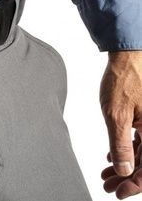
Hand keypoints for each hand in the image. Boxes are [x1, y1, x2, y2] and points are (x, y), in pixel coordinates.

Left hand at [100, 50, 141, 198]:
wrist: (128, 56)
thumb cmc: (123, 81)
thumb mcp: (117, 116)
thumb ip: (121, 144)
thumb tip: (124, 170)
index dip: (135, 185)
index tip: (118, 192)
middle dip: (127, 177)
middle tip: (108, 186)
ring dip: (126, 165)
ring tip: (107, 174)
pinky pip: (141, 141)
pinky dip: (127, 150)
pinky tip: (112, 157)